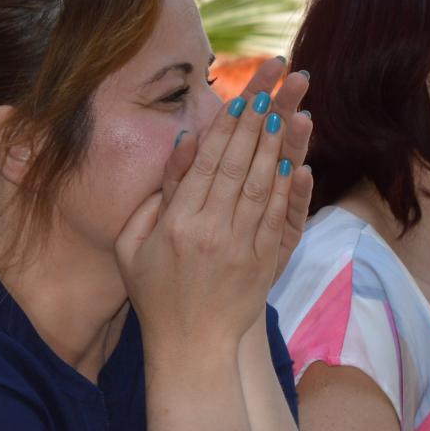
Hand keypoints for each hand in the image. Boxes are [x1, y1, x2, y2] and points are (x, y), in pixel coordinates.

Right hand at [116, 59, 314, 354]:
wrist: (193, 346)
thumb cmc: (155, 292)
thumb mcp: (133, 244)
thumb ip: (157, 195)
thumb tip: (183, 146)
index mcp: (178, 224)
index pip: (209, 163)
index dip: (228, 126)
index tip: (244, 94)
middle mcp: (214, 231)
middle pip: (241, 164)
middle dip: (259, 120)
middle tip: (275, 84)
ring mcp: (243, 247)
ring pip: (264, 186)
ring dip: (277, 145)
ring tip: (288, 107)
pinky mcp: (265, 262)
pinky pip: (279, 217)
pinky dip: (289, 187)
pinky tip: (295, 160)